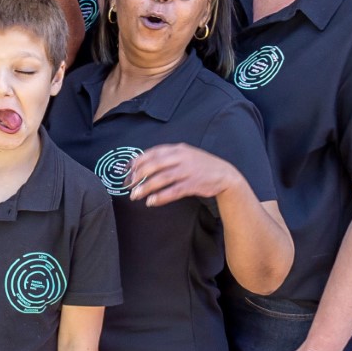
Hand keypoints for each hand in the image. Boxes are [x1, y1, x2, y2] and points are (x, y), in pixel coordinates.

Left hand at [123, 142, 239, 205]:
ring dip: (146, 187)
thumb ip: (167, 158)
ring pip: (162, 178)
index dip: (136, 162)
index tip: (126, 171)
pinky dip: (161, 197)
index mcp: (177, 149)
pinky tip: (151, 202)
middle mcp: (182, 157)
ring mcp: (188, 170)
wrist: (225, 174)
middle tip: (128, 185)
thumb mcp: (185, 155)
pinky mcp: (194, 183)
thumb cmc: (200, 166)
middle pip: (154, 165)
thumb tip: (142, 166)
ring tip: (135, 195)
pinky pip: (174, 191)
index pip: (152, 153)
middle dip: (138, 176)